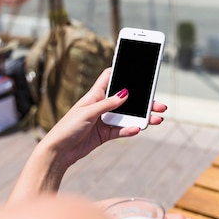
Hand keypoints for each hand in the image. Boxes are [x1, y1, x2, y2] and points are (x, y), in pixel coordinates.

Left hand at [39, 68, 166, 167]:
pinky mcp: (105, 134)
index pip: (110, 77)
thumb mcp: (88, 112)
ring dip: (142, 117)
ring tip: (157, 119)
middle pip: (126, 99)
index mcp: (95, 94)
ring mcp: (105, 120)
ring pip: (128, 116)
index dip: (122, 70)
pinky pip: (121, 130)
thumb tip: (125, 93)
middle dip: (143, 101)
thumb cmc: (67, 127)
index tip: (139, 67)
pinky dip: (130, 130)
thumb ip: (107, 103)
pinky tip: (137, 129)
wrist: (59, 151)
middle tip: (159, 104)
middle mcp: (102, 105)